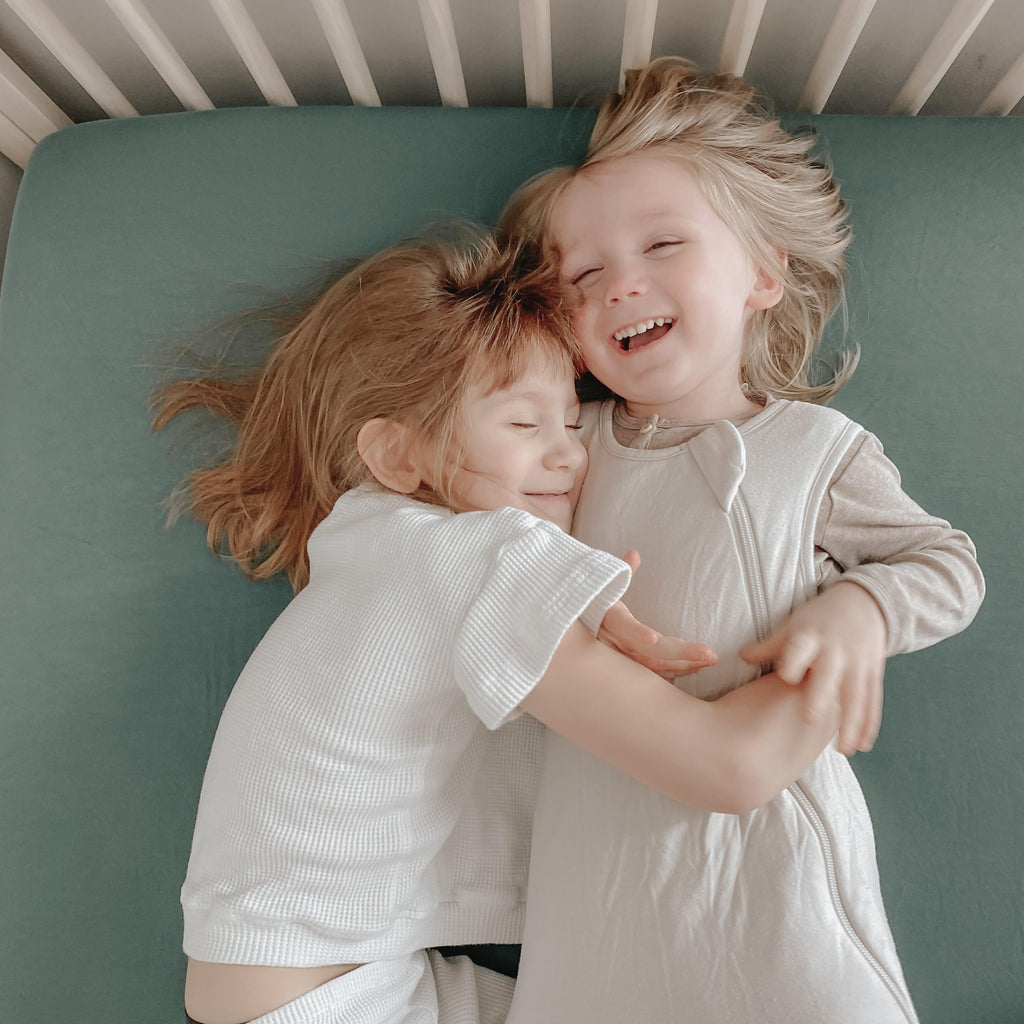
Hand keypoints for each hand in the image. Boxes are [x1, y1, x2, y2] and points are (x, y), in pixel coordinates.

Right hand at [597, 550, 716, 679]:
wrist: (573, 631)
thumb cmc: (593, 606)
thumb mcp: (604, 588)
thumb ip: (622, 572)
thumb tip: (635, 554)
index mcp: (609, 620)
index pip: (624, 627)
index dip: (638, 633)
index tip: (654, 638)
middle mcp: (615, 644)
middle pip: (649, 654)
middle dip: (681, 655)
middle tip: (710, 655)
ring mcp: (622, 659)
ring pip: (654, 667)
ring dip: (684, 665)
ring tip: (709, 660)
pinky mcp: (629, 670)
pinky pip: (654, 673)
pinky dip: (675, 670)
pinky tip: (695, 667)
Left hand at [739, 581, 886, 755]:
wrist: (865, 602)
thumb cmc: (819, 618)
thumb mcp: (794, 625)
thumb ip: (770, 646)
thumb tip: (742, 657)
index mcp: (811, 636)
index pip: (800, 647)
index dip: (794, 660)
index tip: (786, 676)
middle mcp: (836, 649)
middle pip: (828, 675)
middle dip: (820, 696)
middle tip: (810, 721)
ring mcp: (857, 662)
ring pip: (855, 695)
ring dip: (850, 723)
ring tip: (843, 750)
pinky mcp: (873, 672)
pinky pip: (872, 700)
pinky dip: (868, 723)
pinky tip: (862, 745)